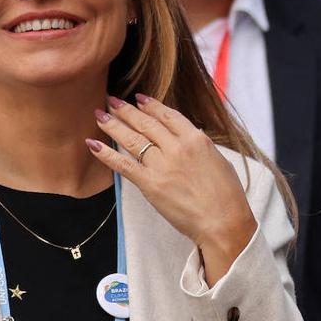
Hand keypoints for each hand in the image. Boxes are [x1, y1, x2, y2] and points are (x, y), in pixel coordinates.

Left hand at [87, 94, 256, 285]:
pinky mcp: (150, 184)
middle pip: (145, 123)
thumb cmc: (227, 196)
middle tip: (111, 100)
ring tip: (99, 115)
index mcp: (196, 140)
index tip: (138, 98)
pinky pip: (123, 164)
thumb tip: (188, 135)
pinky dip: (106, 154)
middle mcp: (177, 148)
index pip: (167, 115)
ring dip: (113, 125)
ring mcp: (162, 165)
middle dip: (126, 110)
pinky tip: (93, 144)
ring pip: (132, 139)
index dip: (150, 105)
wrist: (223, 222)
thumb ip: (199, 145)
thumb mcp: (218, 160)